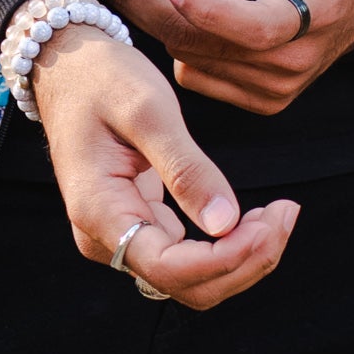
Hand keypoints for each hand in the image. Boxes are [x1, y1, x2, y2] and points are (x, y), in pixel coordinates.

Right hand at [29, 18, 297, 311]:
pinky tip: (256, 217)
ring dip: (241, 258)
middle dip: (244, 261)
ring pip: (191, 279)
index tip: (269, 224)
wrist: (68, 67)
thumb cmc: (102, 79)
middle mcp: (105, 238)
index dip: (226, 258)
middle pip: (186, 286)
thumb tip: (225, 223)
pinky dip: (227, 247)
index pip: (169, 268)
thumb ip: (186, 169)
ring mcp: (119, 236)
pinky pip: (187, 257)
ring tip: (279, 213)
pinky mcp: (137, 226)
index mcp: (100, 211)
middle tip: (285, 214)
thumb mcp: (149, 111)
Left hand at [128, 0, 353, 113]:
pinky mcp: (265, 100)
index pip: (258, 27)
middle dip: (163, 13)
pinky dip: (190, 46)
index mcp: (318, 11)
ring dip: (180, 24)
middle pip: (212, 47)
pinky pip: (199, 77)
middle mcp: (298, 59)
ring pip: (197, 62)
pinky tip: (214, 18)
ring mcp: (281, 86)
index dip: (209, 10)